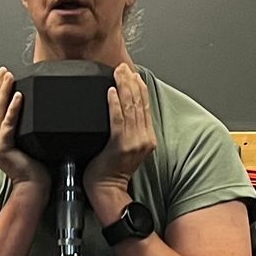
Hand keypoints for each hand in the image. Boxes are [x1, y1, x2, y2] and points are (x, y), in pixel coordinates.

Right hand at [0, 68, 48, 189]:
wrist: (32, 185)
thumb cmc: (32, 167)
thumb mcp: (23, 141)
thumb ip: (20, 127)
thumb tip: (28, 107)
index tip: (1, 75)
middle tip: (4, 71)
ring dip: (3, 92)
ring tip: (9, 78)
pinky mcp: (2, 149)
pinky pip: (8, 125)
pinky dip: (13, 109)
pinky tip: (19, 97)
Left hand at [83, 63, 156, 200]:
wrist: (108, 189)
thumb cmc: (112, 170)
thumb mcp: (127, 147)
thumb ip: (128, 130)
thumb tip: (120, 109)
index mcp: (147, 137)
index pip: (145, 107)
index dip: (139, 87)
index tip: (132, 74)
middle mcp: (144, 138)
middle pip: (138, 103)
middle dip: (130, 82)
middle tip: (122, 67)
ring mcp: (133, 141)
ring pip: (130, 108)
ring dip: (123, 87)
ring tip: (117, 73)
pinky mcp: (119, 145)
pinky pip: (117, 119)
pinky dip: (114, 103)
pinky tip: (110, 91)